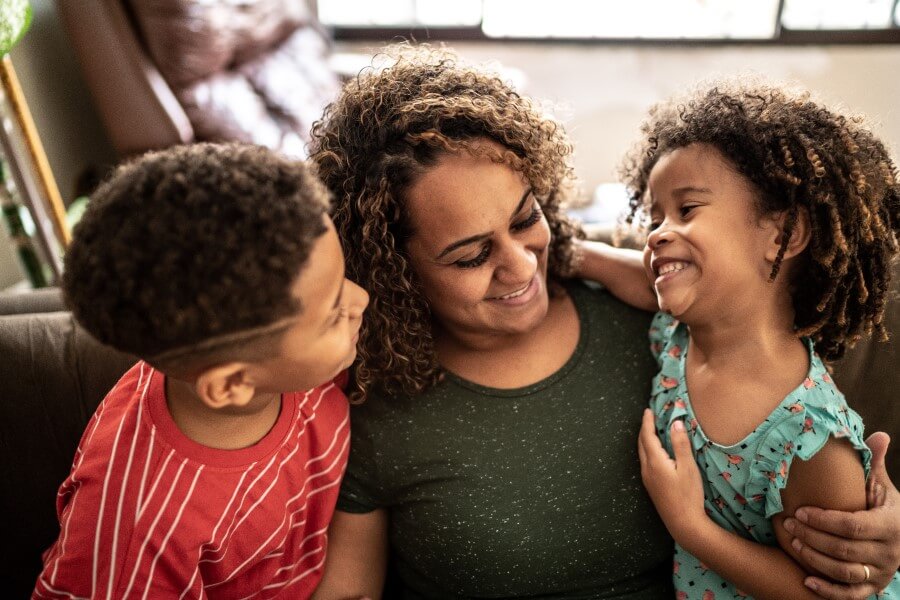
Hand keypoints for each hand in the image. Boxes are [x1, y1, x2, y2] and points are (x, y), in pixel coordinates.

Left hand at [637, 409, 705, 540]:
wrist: (683, 523)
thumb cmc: (689, 496)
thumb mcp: (689, 468)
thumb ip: (681, 445)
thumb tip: (675, 423)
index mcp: (655, 462)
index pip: (648, 436)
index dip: (647, 422)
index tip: (648, 410)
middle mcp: (647, 469)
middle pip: (641, 443)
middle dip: (644, 428)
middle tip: (649, 417)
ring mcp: (647, 479)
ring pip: (642, 453)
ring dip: (644, 439)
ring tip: (651, 430)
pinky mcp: (651, 486)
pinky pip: (645, 461)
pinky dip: (647, 450)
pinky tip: (654, 452)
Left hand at [783, 432, 899, 598]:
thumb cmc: (881, 505)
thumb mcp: (880, 485)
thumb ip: (874, 463)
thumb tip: (880, 434)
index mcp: (891, 525)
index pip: (853, 526)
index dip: (823, 521)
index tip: (798, 512)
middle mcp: (890, 553)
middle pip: (845, 550)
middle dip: (812, 538)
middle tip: (787, 526)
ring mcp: (882, 573)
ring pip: (845, 572)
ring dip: (814, 560)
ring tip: (792, 544)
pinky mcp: (873, 587)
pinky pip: (850, 595)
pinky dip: (828, 591)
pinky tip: (806, 580)